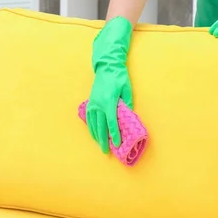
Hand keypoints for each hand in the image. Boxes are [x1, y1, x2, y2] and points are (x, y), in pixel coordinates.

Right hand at [86, 17, 132, 153]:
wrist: (107, 66)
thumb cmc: (119, 77)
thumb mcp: (127, 89)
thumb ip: (128, 103)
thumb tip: (129, 116)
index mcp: (109, 101)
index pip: (112, 122)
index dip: (114, 134)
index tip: (117, 143)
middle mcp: (98, 104)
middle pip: (100, 126)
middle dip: (104, 140)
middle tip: (106, 151)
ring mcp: (92, 103)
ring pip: (93, 123)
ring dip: (96, 135)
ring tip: (100, 145)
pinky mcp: (90, 101)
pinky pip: (89, 118)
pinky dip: (91, 126)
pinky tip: (93, 133)